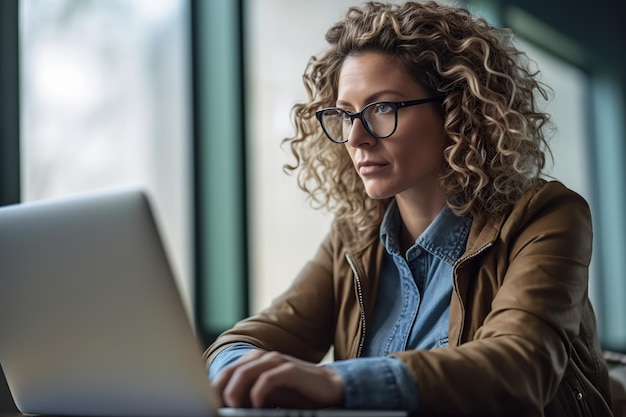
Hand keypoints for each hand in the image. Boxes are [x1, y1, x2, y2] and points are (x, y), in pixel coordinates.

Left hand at [213, 349, 344, 408]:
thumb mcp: (266, 395)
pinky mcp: (290, 369)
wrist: (328, 388)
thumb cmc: (295, 394)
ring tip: (235, 408)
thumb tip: (224, 406)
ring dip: (235, 393)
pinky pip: (267, 379)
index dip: (215, 390)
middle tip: (221, 408)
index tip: (212, 406)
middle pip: (231, 372)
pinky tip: (256, 405)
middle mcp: (263, 358)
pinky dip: (257, 393)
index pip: (225, 373)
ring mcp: (276, 361)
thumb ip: (246, 396)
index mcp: (253, 362)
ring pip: (245, 374)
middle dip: (221, 392)